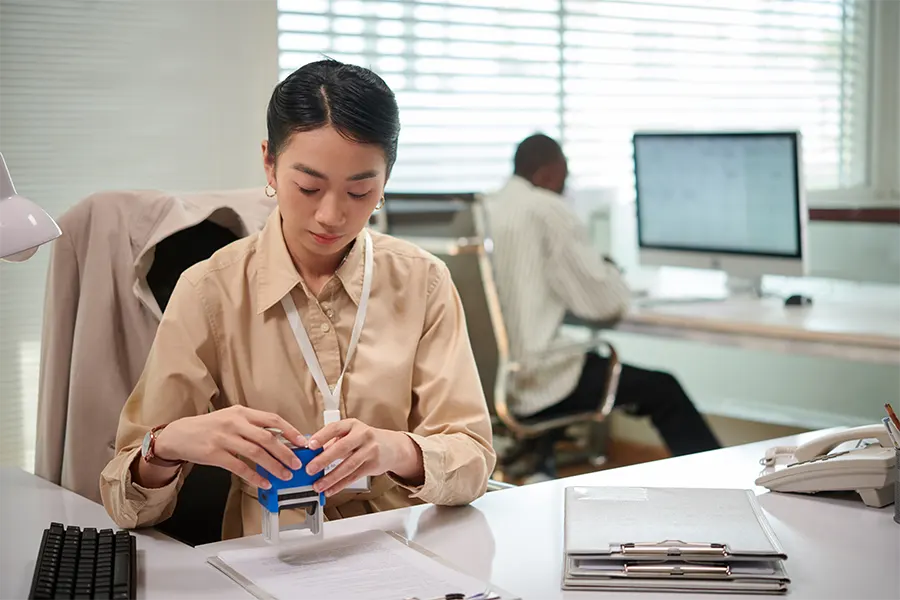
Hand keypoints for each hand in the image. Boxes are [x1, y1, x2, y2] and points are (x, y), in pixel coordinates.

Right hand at [153, 405, 305, 489]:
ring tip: (284, 475)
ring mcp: (224, 438)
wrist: (178, 434)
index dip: (290, 431)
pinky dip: (254, 476)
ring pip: (256, 453)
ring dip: (273, 466)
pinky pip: (239, 467)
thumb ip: (252, 426)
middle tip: (297, 464)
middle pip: (267, 438)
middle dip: (286, 452)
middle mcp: (234, 422)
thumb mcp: (231, 418)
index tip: (302, 442)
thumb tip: (279, 440)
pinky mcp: (214, 454)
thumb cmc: (209, 427)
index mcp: (242, 412)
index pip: (272, 419)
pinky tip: (263, 482)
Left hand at [303, 419, 423, 496]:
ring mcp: (370, 450)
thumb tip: (310, 453)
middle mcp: (363, 435)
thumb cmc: (365, 440)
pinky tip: (331, 489)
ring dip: (331, 477)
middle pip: (342, 447)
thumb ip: (331, 441)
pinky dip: (340, 485)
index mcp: (352, 424)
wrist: (392, 447)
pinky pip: (354, 476)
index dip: (322, 436)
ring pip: (348, 465)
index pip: (335, 428)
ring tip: (318, 485)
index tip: (310, 445)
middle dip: (324, 459)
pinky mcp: (373, 465)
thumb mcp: (350, 434)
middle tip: (310, 469)